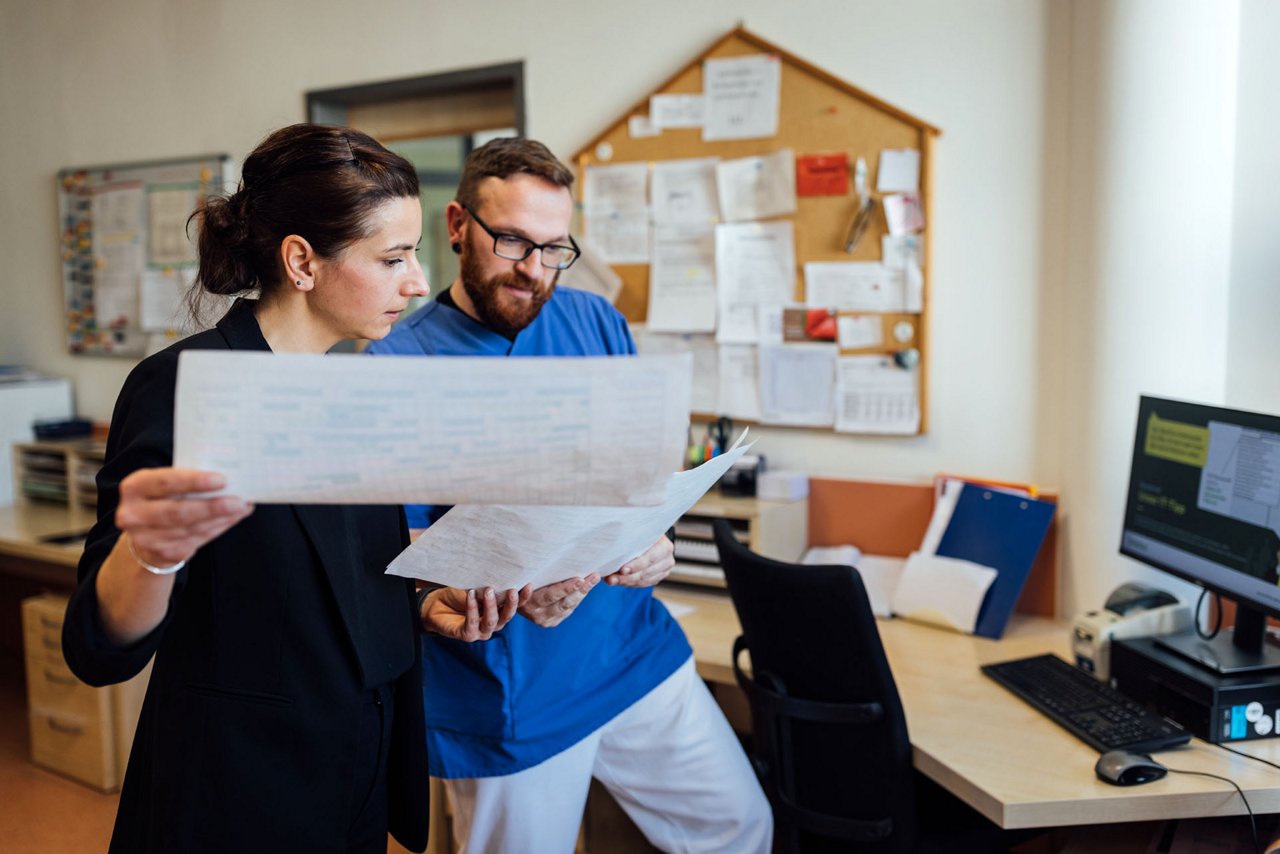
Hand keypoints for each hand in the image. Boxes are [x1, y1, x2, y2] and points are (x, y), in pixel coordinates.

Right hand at [116, 468, 252, 568]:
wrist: (144, 534)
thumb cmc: (162, 499)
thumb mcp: (164, 485)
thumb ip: (187, 480)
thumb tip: (228, 476)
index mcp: (135, 487)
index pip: (165, 482)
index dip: (194, 482)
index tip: (222, 480)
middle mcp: (134, 514)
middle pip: (178, 512)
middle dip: (212, 507)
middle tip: (239, 500)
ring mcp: (147, 538)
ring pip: (192, 528)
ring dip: (221, 518)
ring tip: (242, 507)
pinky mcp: (163, 554)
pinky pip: (198, 540)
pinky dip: (218, 528)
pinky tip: (232, 518)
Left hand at [422, 587, 521, 640]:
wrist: (436, 605)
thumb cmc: (458, 595)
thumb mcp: (476, 587)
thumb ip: (489, 586)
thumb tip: (502, 572)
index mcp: (499, 611)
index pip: (515, 606)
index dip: (523, 597)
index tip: (528, 584)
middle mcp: (493, 623)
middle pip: (507, 616)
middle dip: (511, 604)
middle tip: (512, 590)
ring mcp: (481, 632)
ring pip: (492, 621)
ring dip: (491, 606)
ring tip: (488, 590)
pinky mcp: (467, 635)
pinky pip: (472, 622)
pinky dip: (472, 608)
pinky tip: (470, 595)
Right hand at [518, 575, 599, 627]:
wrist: (512, 601)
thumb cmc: (518, 581)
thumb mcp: (520, 578)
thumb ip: (530, 573)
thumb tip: (544, 553)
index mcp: (526, 603)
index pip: (549, 596)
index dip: (564, 589)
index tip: (579, 579)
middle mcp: (536, 614)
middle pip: (562, 602)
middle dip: (579, 588)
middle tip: (593, 576)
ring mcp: (545, 620)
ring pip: (569, 606)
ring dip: (583, 591)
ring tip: (595, 577)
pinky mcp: (553, 622)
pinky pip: (569, 609)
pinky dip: (578, 596)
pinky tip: (588, 584)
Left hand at [604, 536, 673, 587]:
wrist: (651, 538)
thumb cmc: (643, 533)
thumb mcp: (640, 531)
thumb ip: (631, 539)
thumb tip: (614, 548)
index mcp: (665, 546)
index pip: (650, 558)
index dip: (636, 565)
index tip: (622, 570)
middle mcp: (667, 559)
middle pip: (646, 572)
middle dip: (627, 577)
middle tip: (612, 578)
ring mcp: (664, 570)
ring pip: (643, 581)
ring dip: (625, 581)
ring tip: (611, 580)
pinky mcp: (658, 578)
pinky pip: (642, 584)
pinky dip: (629, 583)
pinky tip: (618, 581)